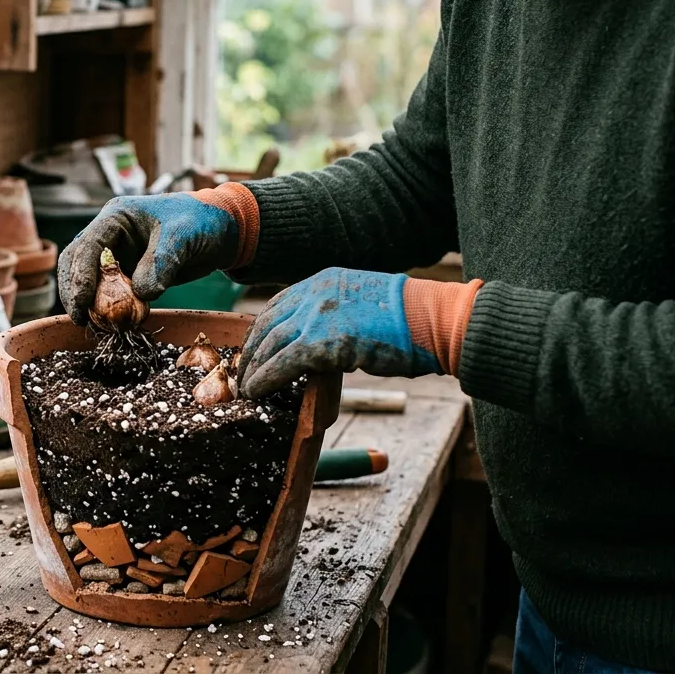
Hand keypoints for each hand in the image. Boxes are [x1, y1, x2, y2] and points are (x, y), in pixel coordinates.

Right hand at [58, 183, 259, 325]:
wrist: (221, 233)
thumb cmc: (202, 222)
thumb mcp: (183, 236)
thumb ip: (161, 262)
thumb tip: (141, 294)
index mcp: (117, 216)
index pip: (87, 245)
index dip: (80, 274)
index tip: (83, 302)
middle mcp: (111, 235)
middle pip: (76, 263)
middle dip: (75, 291)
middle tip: (82, 319)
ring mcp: (118, 255)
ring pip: (89, 280)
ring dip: (89, 303)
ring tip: (96, 326)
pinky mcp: (128, 274)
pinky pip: (110, 293)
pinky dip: (108, 309)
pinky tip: (112, 325)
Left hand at [236, 268, 482, 397]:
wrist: (432, 321)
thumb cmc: (409, 319)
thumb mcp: (362, 303)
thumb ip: (335, 314)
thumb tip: (318, 338)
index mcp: (323, 281)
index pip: (278, 305)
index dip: (261, 329)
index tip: (252, 348)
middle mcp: (315, 293)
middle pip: (268, 323)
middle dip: (251, 350)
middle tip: (241, 371)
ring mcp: (317, 316)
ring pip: (270, 344)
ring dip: (253, 368)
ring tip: (245, 387)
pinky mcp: (323, 343)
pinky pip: (282, 363)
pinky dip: (265, 379)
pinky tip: (256, 392)